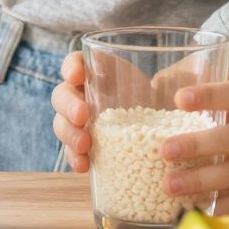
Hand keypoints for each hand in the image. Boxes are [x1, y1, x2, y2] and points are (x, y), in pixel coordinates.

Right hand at [49, 50, 163, 173]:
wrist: (162, 131)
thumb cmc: (160, 101)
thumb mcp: (164, 84)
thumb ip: (165, 77)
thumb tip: (167, 81)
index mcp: (98, 73)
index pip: (76, 62)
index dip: (71, 66)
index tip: (77, 75)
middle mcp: (84, 96)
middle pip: (62, 95)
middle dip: (69, 105)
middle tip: (83, 115)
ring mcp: (81, 123)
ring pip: (62, 124)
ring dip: (69, 134)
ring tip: (84, 144)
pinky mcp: (86, 147)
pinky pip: (72, 152)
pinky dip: (74, 158)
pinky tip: (84, 166)